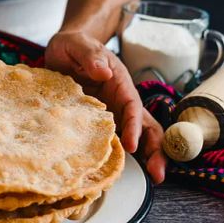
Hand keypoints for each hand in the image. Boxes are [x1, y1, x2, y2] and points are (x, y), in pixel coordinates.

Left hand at [45, 29, 166, 182]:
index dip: (134, 126)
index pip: (132, 106)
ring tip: (153, 178)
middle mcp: (121, 99)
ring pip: (137, 135)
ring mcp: (113, 111)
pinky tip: (117, 171)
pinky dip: (120, 155)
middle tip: (158, 174)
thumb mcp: (77, 44)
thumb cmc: (74, 45)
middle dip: (155, 148)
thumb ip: (89, 55)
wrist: (65, 49)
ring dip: (147, 155)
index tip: (133, 145)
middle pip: (145, 125)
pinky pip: (114, 138)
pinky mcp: (100, 121)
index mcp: (118, 82)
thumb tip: (103, 72)